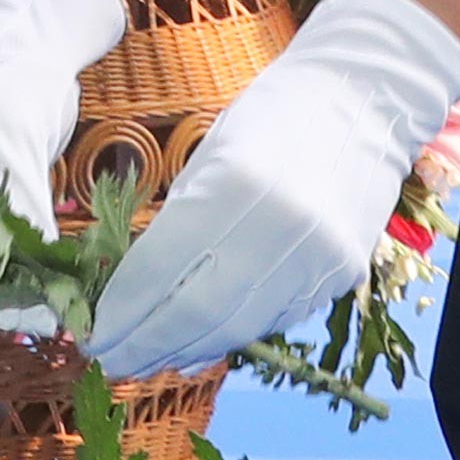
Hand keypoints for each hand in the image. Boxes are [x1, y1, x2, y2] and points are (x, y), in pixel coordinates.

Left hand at [87, 0, 459, 376]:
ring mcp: (315, 258)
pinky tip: (201, 342)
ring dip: (185, 349)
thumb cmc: (275, 115)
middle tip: (110, 361)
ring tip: (147, 360)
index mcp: (233, 186)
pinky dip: (232, 334)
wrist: (367, 98)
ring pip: (236, 328)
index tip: (92, 334)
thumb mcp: (212, 155)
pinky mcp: (340, 274)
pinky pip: (274, 318)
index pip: (161, 271)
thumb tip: (138, 292)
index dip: (122, 312)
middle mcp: (278, 230)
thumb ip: (179, 222)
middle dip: (145, 344)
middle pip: (196, 313)